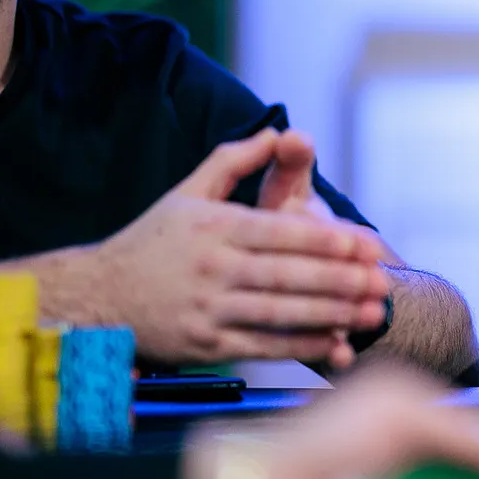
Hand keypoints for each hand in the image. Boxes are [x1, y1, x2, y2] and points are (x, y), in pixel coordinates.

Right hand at [91, 130, 389, 364]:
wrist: (97, 298)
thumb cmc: (151, 241)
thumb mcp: (187, 193)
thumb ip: (234, 161)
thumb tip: (278, 131)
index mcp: (213, 227)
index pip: (278, 234)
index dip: (325, 240)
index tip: (364, 244)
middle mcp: (212, 268)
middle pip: (287, 275)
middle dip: (340, 280)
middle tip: (382, 282)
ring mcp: (208, 309)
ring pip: (280, 313)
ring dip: (331, 315)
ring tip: (370, 314)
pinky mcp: (206, 344)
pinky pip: (263, 345)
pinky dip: (301, 347)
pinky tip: (336, 345)